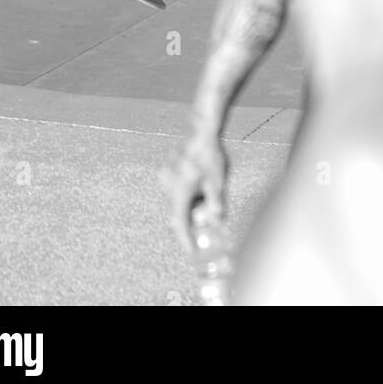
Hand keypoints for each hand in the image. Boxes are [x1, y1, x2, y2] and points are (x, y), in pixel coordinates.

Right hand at [160, 132, 227, 252]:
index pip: (179, 222)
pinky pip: (174, 190)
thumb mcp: (217, 181)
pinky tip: (197, 186)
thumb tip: (216, 221)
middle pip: (177, 212)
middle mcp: (168, 186)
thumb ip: (215, 203)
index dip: (185, 240)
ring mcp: (165, 177)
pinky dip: (185, 195)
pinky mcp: (166, 171)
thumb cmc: (209, 156)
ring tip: (203, 197)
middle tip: (202, 227)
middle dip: (190, 221)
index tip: (191, 252)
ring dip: (188, 206)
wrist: (200, 131)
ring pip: (176, 200)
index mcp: (179, 191)